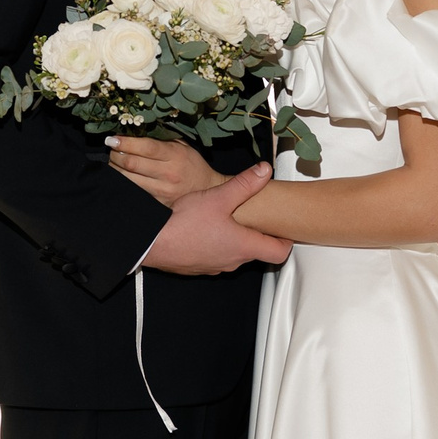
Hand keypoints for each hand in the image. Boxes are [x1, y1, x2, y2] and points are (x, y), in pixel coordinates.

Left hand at [111, 134, 225, 204]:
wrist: (206, 190)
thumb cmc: (191, 164)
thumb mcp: (182, 146)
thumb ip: (162, 139)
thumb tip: (134, 131)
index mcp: (175, 155)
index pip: (146, 147)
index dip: (125, 143)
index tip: (112, 139)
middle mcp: (168, 173)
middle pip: (132, 163)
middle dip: (115, 155)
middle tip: (111, 149)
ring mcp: (161, 190)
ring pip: (128, 179)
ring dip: (115, 169)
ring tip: (113, 161)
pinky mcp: (156, 203)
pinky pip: (133, 191)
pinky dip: (122, 182)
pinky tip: (120, 175)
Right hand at [139, 164, 291, 273]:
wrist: (152, 244)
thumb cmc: (183, 224)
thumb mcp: (219, 197)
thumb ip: (244, 184)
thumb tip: (264, 171)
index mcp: (244, 246)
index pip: (279, 253)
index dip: (285, 240)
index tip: (283, 229)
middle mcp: (232, 261)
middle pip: (257, 252)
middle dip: (258, 235)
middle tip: (256, 217)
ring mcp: (215, 266)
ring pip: (235, 254)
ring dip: (236, 239)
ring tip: (229, 220)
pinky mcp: (199, 267)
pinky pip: (215, 256)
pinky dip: (216, 244)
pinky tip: (205, 228)